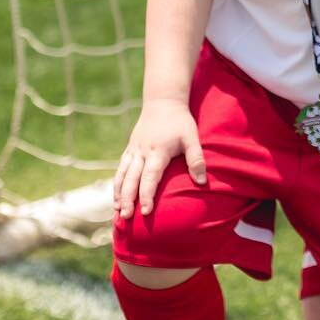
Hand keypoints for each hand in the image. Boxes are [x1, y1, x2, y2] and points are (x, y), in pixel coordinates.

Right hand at [113, 99, 205, 219]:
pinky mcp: (130, 148)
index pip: (150, 177)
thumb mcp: (192, 137)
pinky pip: (120, 168)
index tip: (146, 212)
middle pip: (132, 179)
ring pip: (122, 174)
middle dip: (128, 199)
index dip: (147, 195)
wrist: (163, 102)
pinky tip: (116, 197)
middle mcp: (142, 152)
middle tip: (126, 217)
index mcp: (158, 151)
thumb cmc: (180, 122)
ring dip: (119, 193)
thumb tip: (203, 182)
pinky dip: (117, 183)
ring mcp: (134, 150)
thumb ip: (196, 159)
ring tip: (117, 211)